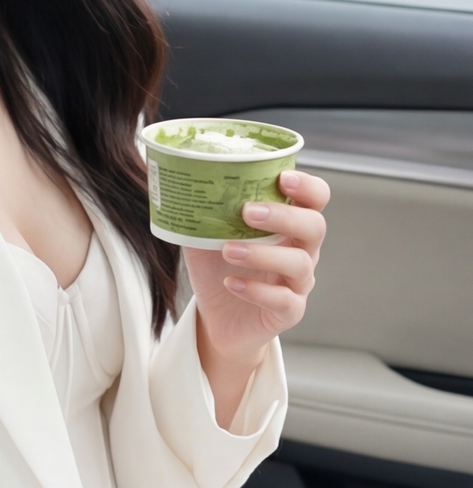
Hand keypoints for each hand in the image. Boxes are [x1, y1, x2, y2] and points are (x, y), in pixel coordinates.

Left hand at [183, 168, 329, 421]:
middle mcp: (301, 250)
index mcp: (286, 222)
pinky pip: (286, 301)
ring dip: (263, 254)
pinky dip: (257, 290)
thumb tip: (171, 170)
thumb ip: (201, 206)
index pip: (315, 198)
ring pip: (300, 264)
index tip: (282, 178)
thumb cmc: (217, 265)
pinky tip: (231, 283)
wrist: (217, 317)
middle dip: (284, 216)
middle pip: (315, 227)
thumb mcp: (205, 231)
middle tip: (247, 212)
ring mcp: (298, 282)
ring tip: (227, 250)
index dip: (307, 186)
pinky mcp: (289, 312)